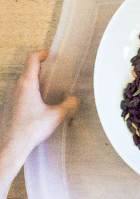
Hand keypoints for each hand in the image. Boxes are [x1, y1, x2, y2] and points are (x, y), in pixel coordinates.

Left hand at [0, 50, 78, 168]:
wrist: (10, 145)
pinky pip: (19, 91)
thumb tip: (74, 99)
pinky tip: (39, 104)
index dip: (43, 54)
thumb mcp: (56, 116)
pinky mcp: (7, 104)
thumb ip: (69, 105)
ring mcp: (8, 94)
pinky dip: (29, 91)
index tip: (51, 55)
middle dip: (42, 69)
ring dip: (35, 81)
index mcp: (26, 83)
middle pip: (28, 69)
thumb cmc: (29, 130)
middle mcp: (15, 86)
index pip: (32, 59)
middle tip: (55, 74)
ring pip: (23, 80)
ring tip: (48, 90)